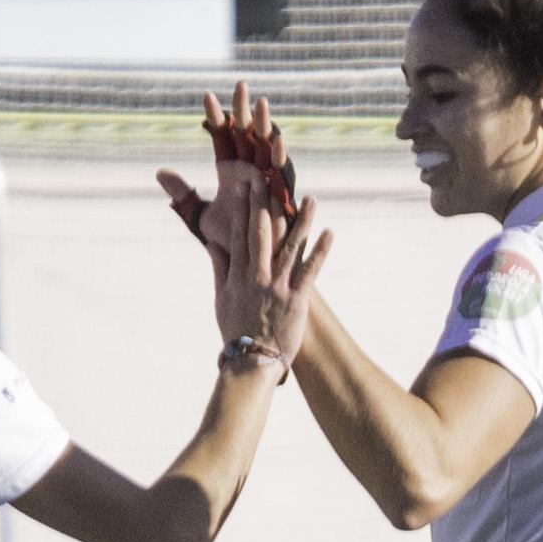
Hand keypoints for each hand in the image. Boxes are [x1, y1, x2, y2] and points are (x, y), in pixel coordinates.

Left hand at [156, 84, 300, 258]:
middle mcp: (250, 169)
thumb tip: (160, 172)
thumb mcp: (199, 216)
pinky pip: (281, 172)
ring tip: (260, 103)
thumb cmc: (230, 242)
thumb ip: (183, 194)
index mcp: (230, 170)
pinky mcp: (280, 196)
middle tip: (239, 83)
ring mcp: (266, 180)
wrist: (250, 265)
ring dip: (264, 125)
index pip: (223, 137)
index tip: (206, 97)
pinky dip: (280, 155)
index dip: (215, 119)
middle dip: (243, 109)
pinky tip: (275, 138)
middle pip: (247, 133)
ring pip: (266, 147)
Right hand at [211, 164, 333, 371]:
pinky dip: (320, 251)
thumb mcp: (221, 298)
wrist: (251, 362)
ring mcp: (277, 287)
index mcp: (238, 275)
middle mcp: (256, 277)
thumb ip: (220, 269)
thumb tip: (214, 244)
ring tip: (311, 200)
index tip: (246, 186)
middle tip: (268, 179)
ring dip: (302, 221)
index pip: (240, 235)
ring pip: (290, 247)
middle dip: (264, 205)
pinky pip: (310, 271)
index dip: (244, 208)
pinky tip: (329, 232)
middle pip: (261, 234)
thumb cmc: (235, 331)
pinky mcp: (296, 300)